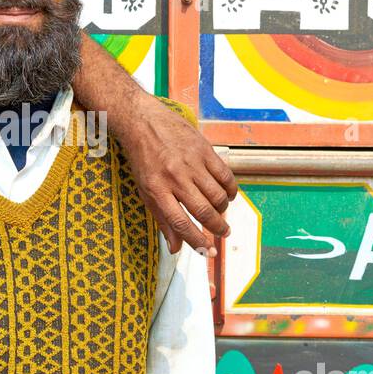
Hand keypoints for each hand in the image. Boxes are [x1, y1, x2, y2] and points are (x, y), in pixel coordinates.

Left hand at [112, 94, 238, 252]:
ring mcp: (191, 163)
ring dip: (223, 209)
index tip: (209, 251)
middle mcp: (175, 178)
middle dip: (217, 227)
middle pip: (203, 211)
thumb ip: (162, 219)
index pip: (181, 223)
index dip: (197, 241)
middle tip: (223, 233)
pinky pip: (224, 175)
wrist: (143, 122)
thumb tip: (176, 248)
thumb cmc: (142, 159)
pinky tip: (227, 195)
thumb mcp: (145, 191)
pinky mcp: (204, 149)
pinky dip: (230, 189)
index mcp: (157, 190)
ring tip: (221, 213)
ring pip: (217, 195)